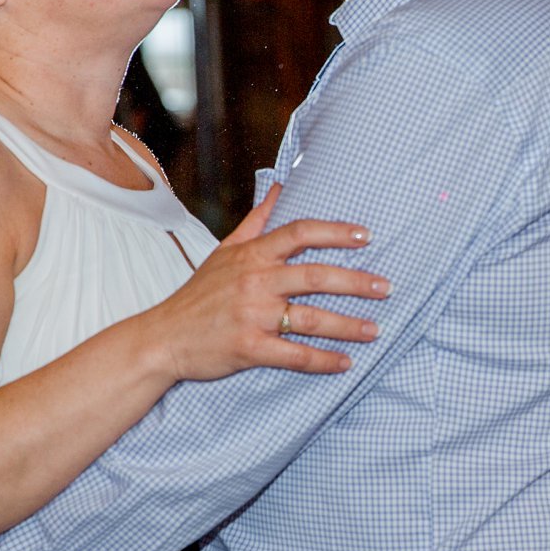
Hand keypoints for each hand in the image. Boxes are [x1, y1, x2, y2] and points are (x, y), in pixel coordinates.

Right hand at [152, 184, 390, 381]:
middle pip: (315, 276)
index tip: (366, 237)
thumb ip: (256, 221)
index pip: (299, 233)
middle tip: (386, 287)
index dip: (336, 232)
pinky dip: (323, 361)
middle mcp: (255, 282)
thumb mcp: (224, 252)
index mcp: (251, 256)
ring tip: (375, 330)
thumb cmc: (198, 295)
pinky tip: (346, 363)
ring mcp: (253, 316)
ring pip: (310, 318)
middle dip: (356, 282)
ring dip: (348, 326)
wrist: (164, 337)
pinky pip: (295, 355)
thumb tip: (278, 187)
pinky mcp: (249, 348)